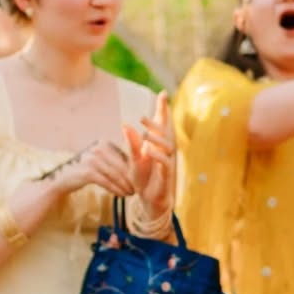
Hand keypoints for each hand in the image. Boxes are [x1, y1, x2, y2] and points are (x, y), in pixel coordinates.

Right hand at [51, 139, 135, 198]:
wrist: (65, 178)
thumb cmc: (88, 170)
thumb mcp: (102, 161)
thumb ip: (116, 161)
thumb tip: (138, 166)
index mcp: (104, 142)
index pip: (124, 155)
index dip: (134, 168)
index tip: (141, 179)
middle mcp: (98, 147)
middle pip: (121, 165)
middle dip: (131, 179)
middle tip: (138, 189)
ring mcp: (92, 158)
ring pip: (115, 175)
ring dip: (125, 186)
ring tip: (131, 193)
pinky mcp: (88, 172)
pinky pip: (107, 182)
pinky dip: (116, 189)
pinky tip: (121, 195)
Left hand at [124, 92, 173, 217]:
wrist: (147, 200)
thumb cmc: (142, 178)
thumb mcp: (133, 158)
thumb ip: (131, 142)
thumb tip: (125, 124)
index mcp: (157, 144)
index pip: (162, 123)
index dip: (163, 109)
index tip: (162, 93)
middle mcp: (164, 151)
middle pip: (167, 131)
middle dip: (159, 121)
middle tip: (142, 117)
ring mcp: (167, 162)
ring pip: (168, 146)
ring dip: (157, 139)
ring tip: (144, 135)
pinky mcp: (166, 175)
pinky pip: (165, 163)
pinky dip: (157, 156)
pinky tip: (148, 150)